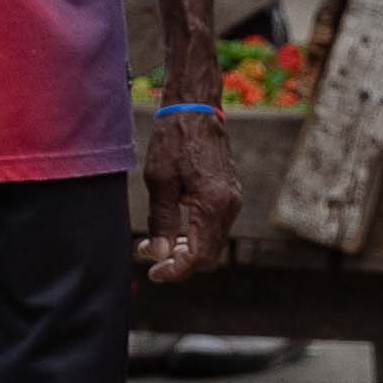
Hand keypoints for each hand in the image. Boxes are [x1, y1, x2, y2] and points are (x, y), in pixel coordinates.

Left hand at [141, 106, 238, 283]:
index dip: (175, 271)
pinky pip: (215, 227)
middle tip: (149, 255)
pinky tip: (175, 226)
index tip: (153, 272)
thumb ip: (161, 222)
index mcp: (213, 205)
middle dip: (180, 263)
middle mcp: (229, 206)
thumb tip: (160, 255)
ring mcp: (232, 200)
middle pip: (210, 257)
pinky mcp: (229, 195)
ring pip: (213, 243)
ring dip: (187, 249)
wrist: (196, 110)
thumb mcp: (160, 182)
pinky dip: (196, 235)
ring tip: (156, 242)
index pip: (198, 257)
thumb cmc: (174, 141)